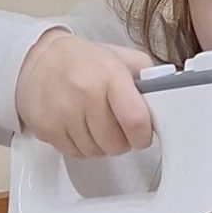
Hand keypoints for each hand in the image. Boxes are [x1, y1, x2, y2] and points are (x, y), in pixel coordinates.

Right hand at [15, 29, 153, 157]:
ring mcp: (62, 112)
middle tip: (117, 126)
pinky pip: (75, 154)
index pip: (135, 120)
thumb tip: (172, 96)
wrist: (40, 58)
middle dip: (122, 141)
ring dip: (102, 145)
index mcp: (110, 75)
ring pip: (96, 152)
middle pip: (116, 144)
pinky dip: (82, 147)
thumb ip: (150, 78)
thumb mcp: (122, 58)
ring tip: (97, 124)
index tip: (142, 134)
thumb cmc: (85, 61)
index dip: (143, 135)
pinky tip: (80, 127)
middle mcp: (85, 93)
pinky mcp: (46, 127)